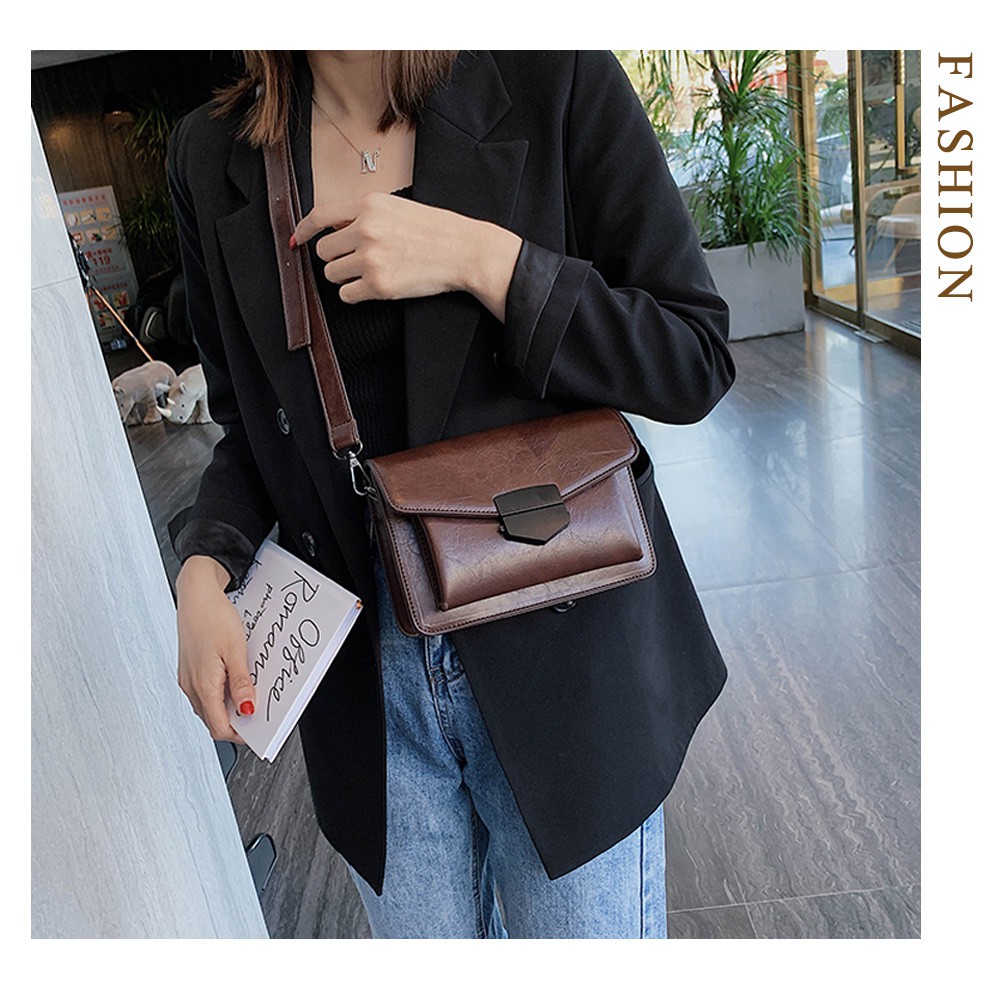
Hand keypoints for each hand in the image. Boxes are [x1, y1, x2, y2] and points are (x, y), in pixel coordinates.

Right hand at [175, 556, 253, 743]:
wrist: (195, 595)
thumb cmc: (213, 617)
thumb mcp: (235, 650)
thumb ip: (241, 683)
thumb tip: (248, 709)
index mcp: (202, 686)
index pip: (219, 728)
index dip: (240, 734)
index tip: (258, 730)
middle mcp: (190, 686)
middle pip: (213, 721)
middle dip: (235, 722)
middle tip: (257, 712)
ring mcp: (187, 679)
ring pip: (208, 708)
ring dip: (227, 708)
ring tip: (248, 694)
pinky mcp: (188, 671)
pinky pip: (204, 693)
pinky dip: (219, 695)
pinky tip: (234, 681)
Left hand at [292, 191, 470, 302]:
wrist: (463, 250)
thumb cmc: (435, 230)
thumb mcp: (396, 208)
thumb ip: (364, 215)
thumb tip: (334, 230)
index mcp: (368, 205)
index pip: (320, 215)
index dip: (304, 229)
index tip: (298, 240)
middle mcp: (365, 229)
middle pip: (324, 251)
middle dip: (337, 258)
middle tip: (358, 261)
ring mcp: (371, 258)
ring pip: (332, 274)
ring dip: (346, 277)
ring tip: (371, 273)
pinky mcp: (379, 285)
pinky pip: (346, 295)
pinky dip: (356, 294)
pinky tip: (375, 287)